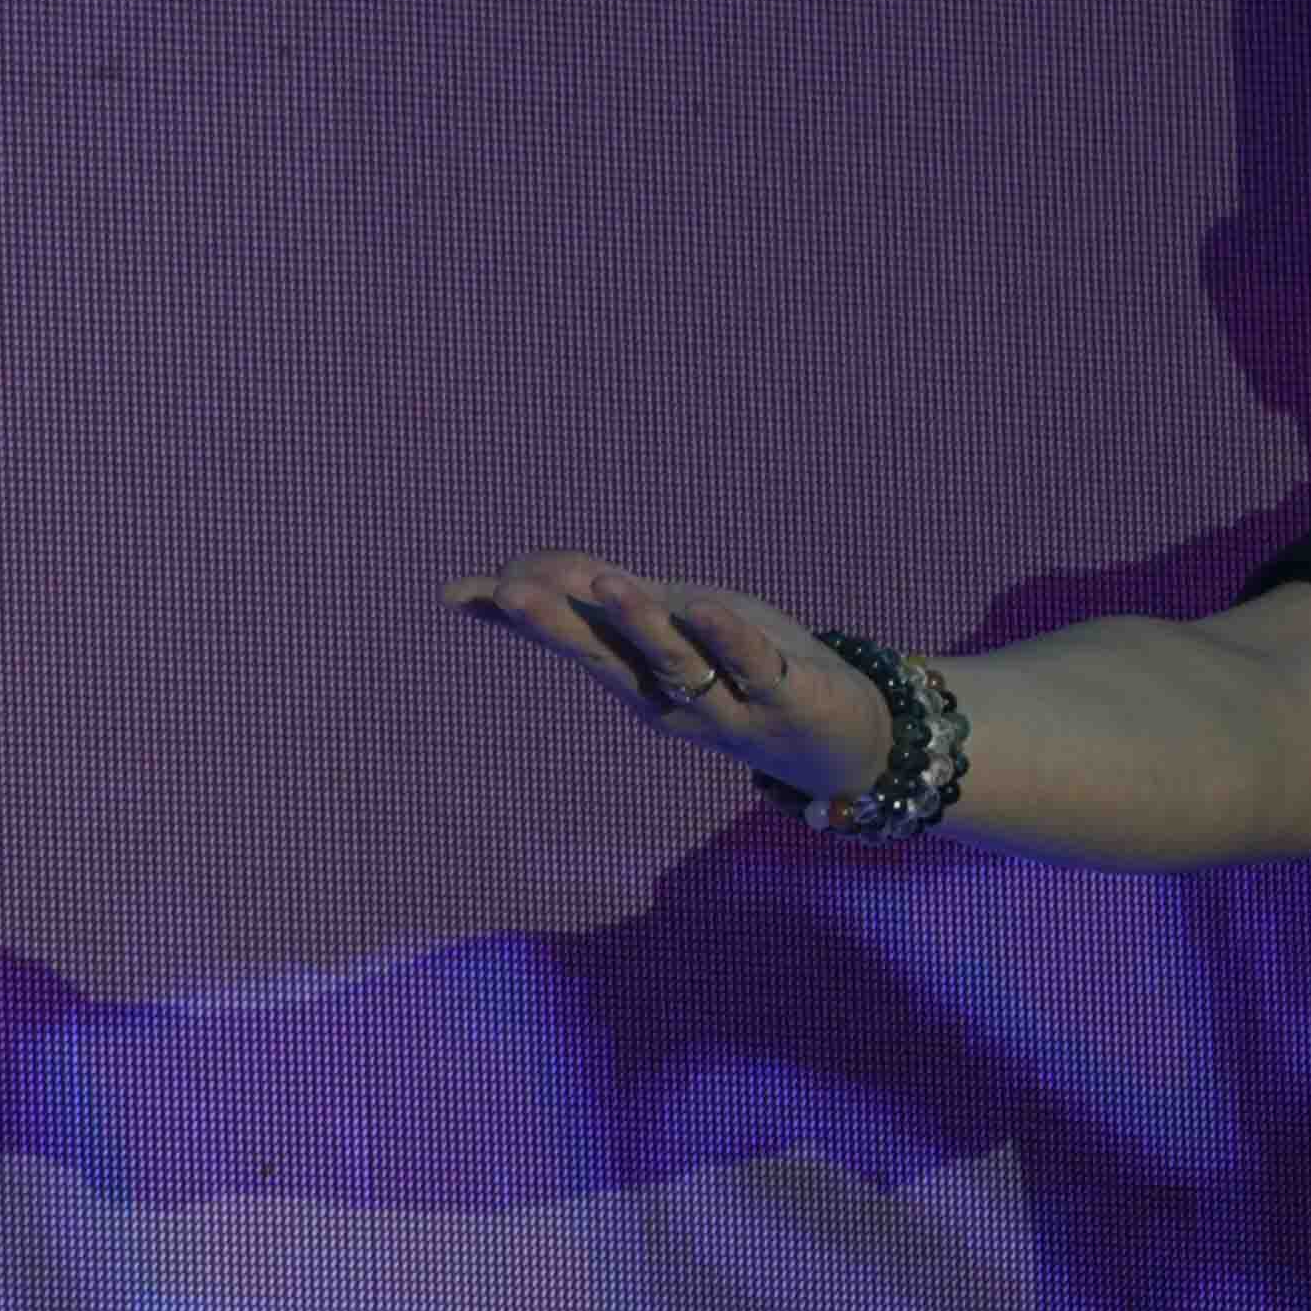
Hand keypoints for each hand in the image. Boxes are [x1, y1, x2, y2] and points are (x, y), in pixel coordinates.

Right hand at [444, 551, 891, 804]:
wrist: (844, 738)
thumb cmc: (746, 669)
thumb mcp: (674, 622)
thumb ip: (606, 600)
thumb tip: (513, 571)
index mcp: (635, 679)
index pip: (570, 640)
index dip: (520, 616)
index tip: (466, 590)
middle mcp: (666, 698)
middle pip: (606, 658)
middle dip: (557, 624)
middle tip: (507, 591)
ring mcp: (724, 703)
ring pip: (673, 662)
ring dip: (639, 622)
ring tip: (603, 582)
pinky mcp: (783, 697)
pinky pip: (750, 666)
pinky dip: (724, 636)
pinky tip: (700, 604)